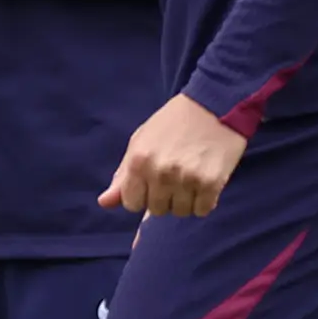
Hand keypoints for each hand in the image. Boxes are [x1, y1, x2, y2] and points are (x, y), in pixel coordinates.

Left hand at [103, 93, 246, 216]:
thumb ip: (123, 175)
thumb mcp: (140, 142)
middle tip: (174, 177)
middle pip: (157, 210)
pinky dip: (204, 201)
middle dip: (163, 198)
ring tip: (190, 178)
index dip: (142, 196)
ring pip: (180, 212)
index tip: (151, 184)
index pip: (131, 204)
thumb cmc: (173, 123)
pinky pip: (202, 210)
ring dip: (185, 201)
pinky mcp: (211, 183)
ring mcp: (186, 179)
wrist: (213, 106)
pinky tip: (204, 182)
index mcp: (138, 161)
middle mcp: (160, 172)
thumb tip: (104, 203)